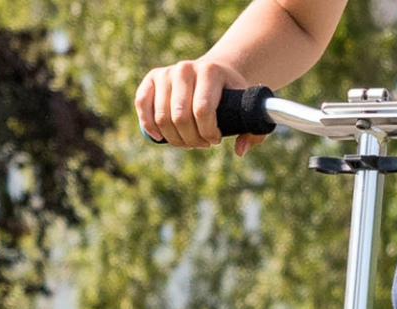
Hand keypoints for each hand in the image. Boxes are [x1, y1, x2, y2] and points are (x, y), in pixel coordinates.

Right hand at [135, 58, 267, 154]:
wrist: (216, 72)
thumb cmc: (233, 97)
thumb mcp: (248, 111)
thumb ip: (254, 133)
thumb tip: (239, 151)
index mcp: (210, 72)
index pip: (202, 110)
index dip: (208, 132)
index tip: (216, 139)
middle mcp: (185, 68)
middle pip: (181, 117)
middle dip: (192, 139)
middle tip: (202, 144)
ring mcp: (166, 72)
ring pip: (163, 116)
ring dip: (175, 138)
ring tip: (188, 141)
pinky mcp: (152, 79)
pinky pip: (142, 104)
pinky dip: (148, 124)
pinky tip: (159, 137)